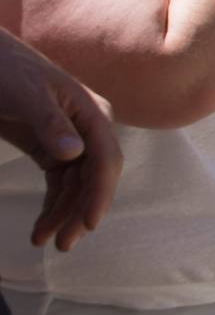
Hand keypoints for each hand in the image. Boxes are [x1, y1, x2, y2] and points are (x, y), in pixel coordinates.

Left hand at [0, 32, 120, 251]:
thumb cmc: (7, 71)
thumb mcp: (25, 95)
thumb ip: (49, 122)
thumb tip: (73, 154)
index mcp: (93, 114)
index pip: (105, 160)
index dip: (100, 194)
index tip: (88, 223)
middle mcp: (89, 130)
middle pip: (94, 178)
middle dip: (80, 211)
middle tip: (63, 244)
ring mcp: (73, 140)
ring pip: (76, 186)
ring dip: (63, 214)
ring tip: (43, 241)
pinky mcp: (52, 148)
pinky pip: (60, 183)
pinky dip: (52, 204)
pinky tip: (42, 224)